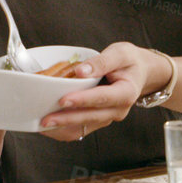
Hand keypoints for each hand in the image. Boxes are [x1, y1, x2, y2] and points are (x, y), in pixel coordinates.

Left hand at [39, 42, 164, 142]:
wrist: (139, 73)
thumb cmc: (129, 61)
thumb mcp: (120, 53)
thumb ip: (101, 62)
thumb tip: (80, 71)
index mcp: (126, 93)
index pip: (102, 98)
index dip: (82, 100)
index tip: (63, 99)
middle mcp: (118, 110)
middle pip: (91, 117)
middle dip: (67, 119)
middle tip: (45, 118)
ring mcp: (108, 118)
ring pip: (84, 127)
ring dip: (63, 127)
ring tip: (42, 124)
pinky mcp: (99, 121)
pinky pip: (81, 129)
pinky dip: (64, 129)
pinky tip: (49, 126)